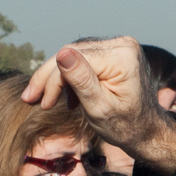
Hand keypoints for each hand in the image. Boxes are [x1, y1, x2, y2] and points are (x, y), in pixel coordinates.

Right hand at [22, 37, 175, 175]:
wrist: (145, 131)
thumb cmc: (124, 125)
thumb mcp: (98, 107)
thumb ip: (80, 80)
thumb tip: (61, 54)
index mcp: (122, 57)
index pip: (73, 58)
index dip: (50, 79)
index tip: (36, 101)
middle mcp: (122, 44)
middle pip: (72, 53)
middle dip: (49, 78)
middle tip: (31, 98)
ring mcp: (120, 46)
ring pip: (74, 54)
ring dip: (58, 78)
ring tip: (48, 102)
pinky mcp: (115, 51)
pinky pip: (84, 58)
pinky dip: (71, 76)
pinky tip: (69, 98)